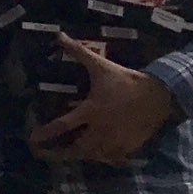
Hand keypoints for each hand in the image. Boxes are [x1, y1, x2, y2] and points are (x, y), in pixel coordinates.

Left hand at [29, 34, 175, 163]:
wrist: (159, 94)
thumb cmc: (126, 80)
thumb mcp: (100, 65)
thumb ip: (78, 51)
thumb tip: (59, 35)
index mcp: (92, 111)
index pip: (63, 125)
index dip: (46, 134)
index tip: (33, 140)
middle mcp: (102, 130)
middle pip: (77, 149)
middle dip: (60, 154)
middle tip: (45, 155)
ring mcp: (117, 140)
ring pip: (94, 156)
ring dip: (79, 156)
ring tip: (67, 155)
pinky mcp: (130, 146)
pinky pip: (112, 158)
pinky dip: (101, 158)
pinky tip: (95, 155)